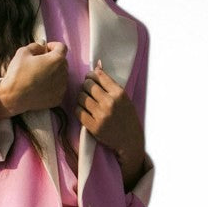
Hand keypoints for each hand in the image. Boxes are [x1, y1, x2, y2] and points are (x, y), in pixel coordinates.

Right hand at [0, 41, 67, 114]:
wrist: (14, 97)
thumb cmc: (18, 74)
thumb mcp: (23, 52)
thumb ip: (35, 46)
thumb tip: (41, 47)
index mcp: (56, 60)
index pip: (61, 47)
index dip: (53, 46)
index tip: (45, 49)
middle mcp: (63, 73)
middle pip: (62, 61)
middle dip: (53, 59)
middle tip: (40, 61)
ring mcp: (61, 87)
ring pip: (61, 75)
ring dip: (54, 72)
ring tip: (39, 75)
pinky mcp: (58, 98)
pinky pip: (58, 88)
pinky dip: (52, 85)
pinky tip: (40, 86)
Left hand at [76, 59, 145, 179]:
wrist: (129, 140)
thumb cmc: (127, 117)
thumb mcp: (124, 98)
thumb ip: (110, 84)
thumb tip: (97, 66)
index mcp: (119, 93)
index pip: (99, 75)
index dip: (91, 75)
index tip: (90, 78)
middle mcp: (110, 103)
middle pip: (87, 85)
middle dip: (85, 86)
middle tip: (87, 90)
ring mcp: (101, 115)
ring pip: (80, 97)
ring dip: (81, 97)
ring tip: (86, 101)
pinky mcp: (93, 127)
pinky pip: (78, 111)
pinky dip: (79, 109)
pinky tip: (84, 110)